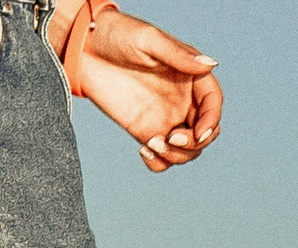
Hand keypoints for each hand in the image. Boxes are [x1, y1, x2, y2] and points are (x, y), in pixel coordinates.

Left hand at [70, 9, 221, 171]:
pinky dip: (159, 163)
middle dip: (195, 143)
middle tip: (171, 138)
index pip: (213, 103)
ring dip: (176, 155)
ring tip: (151, 143)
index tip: (198, 133)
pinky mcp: (145, 132)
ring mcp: (165, 118)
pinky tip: (144, 151)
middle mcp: (182, 100)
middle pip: (205, 132)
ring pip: (187, 150)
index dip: (211, 120)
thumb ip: (178, 55)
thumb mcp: (148, 40)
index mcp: (189, 76)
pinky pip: (162, 159)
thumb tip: (211, 65)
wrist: (84, 48)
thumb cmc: (118, 34)